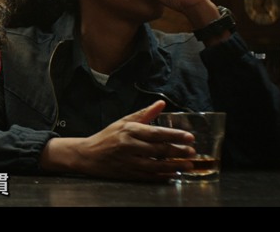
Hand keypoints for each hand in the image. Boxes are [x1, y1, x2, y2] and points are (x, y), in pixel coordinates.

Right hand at [45, 101, 196, 181]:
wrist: (87, 155)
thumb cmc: (107, 137)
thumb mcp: (123, 122)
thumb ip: (144, 114)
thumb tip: (161, 103)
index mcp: (129, 130)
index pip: (156, 133)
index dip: (174, 136)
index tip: (189, 137)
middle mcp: (129, 145)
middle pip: (158, 149)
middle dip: (178, 151)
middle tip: (192, 152)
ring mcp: (128, 161)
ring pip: (156, 165)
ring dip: (174, 165)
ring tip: (188, 165)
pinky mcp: (128, 173)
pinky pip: (149, 176)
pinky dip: (162, 175)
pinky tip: (172, 174)